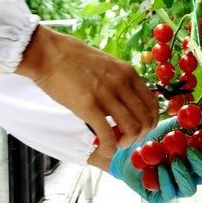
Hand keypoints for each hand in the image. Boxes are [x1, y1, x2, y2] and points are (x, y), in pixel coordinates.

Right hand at [16, 26, 158, 155]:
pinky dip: (110, 148)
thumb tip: (126, 102)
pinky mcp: (88, 106)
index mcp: (128, 73)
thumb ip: (119, 81)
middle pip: (145, 119)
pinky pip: (107, 134)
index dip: (150, 121)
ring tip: (115, 143)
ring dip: (126, 143)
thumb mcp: (106, 65)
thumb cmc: (73, 59)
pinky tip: (104, 149)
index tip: (140, 129)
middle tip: (127, 140)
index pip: (153, 103)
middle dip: (139, 136)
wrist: (48, 53)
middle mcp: (122, 83)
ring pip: (132, 129)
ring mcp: (106, 94)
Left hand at [108, 117, 201, 202]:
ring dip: (183, 174)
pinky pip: (169, 194)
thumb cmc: (151, 139)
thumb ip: (187, 122)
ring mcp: (177, 187)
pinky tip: (159, 169)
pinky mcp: (162, 197)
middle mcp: (191, 174)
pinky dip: (165, 181)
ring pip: (190, 188)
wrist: (126, 152)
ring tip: (172, 161)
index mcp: (197, 157)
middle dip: (201, 164)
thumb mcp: (169, 127)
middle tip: (189, 151)